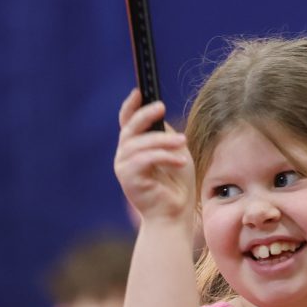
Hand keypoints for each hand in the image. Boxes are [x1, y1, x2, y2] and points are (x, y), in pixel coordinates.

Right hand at [113, 91, 194, 228]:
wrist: (174, 215)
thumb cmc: (177, 185)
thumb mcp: (175, 152)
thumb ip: (165, 135)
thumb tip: (159, 115)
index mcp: (135, 148)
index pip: (127, 122)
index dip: (131, 106)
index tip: (140, 91)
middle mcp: (124, 156)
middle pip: (130, 129)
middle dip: (145, 116)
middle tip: (161, 107)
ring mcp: (123, 168)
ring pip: (140, 144)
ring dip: (163, 141)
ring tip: (182, 143)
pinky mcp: (128, 179)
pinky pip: (145, 160)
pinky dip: (164, 157)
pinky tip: (180, 160)